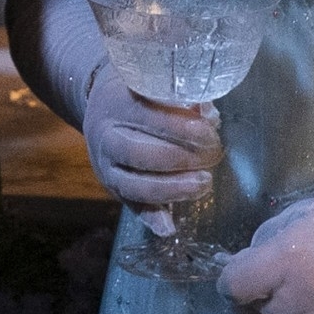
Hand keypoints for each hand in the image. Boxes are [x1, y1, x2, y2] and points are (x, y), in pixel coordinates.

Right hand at [83, 78, 221, 215]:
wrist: (101, 106)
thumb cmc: (139, 94)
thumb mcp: (154, 85)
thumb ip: (183, 100)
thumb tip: (210, 117)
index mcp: (117, 105)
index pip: (147, 116)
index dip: (180, 127)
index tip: (209, 134)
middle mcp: (106, 137)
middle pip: (139, 154)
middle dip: (180, 159)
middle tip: (212, 157)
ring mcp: (106, 167)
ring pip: (133, 185)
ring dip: (172, 189)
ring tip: (204, 184)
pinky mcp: (112, 188)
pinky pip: (130, 206)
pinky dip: (151, 218)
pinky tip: (169, 227)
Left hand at [218, 175, 313, 313]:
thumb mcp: (305, 210)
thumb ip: (270, 238)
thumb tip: (247, 260)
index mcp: (285, 262)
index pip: (232, 286)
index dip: (229, 281)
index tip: (237, 276)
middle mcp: (296, 300)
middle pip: (250, 313)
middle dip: (246, 303)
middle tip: (254, 294)